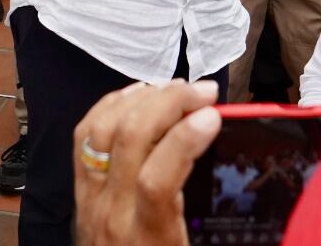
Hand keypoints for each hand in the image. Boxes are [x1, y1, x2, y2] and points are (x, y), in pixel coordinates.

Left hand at [73, 79, 220, 245]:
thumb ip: (212, 217)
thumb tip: (240, 170)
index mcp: (147, 238)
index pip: (157, 180)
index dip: (184, 140)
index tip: (213, 116)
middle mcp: (113, 213)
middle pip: (130, 139)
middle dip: (169, 103)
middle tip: (204, 93)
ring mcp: (91, 197)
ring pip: (103, 128)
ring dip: (142, 98)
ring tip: (176, 89)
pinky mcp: (80, 189)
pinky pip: (85, 134)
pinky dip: (112, 105)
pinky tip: (138, 95)